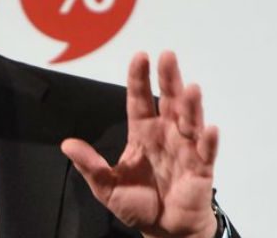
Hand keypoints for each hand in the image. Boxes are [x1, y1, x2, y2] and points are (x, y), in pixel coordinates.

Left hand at [61, 51, 218, 237]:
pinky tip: (209, 128)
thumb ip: (90, 165)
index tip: (140, 56)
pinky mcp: (200, 169)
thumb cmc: (139, 204)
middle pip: (168, 101)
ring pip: (190, 121)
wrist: (163, 230)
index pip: (140, 100)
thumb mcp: (106, 186)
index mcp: (142, 133)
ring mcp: (185, 150)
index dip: (139, 78)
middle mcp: (165, 134)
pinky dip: (209, 141)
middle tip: (168, 56)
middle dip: (168, 78)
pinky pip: (206, 153)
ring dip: (191, 105)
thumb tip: (67, 144)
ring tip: (190, 88)